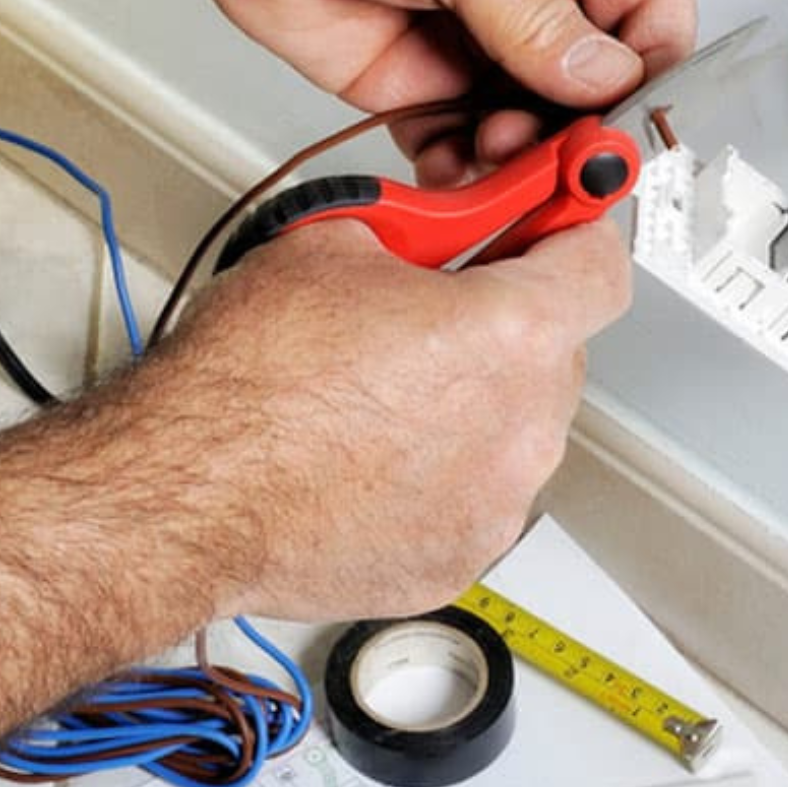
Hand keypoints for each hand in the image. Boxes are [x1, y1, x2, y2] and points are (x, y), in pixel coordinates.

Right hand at [126, 212, 630, 621]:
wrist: (187, 493)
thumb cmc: (244, 382)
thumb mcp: (332, 242)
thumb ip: (421, 234)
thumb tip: (436, 231)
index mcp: (509, 334)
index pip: (600, 266)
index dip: (574, 233)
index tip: (556, 227)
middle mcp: (522, 427)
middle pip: (555, 352)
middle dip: (504, 323)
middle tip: (428, 311)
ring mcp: (494, 504)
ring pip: (514, 429)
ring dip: (470, 402)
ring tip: (378, 392)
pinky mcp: (456, 559)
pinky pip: (472, 496)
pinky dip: (438, 473)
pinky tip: (367, 455)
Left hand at [184, 0, 696, 184]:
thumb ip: (535, 15)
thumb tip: (603, 78)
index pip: (651, 10)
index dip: (651, 70)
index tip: (627, 120)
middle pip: (592, 84)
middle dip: (578, 128)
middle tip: (554, 154)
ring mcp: (472, 36)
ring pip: (528, 124)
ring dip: (520, 157)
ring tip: (493, 157)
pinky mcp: (413, 77)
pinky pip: (457, 143)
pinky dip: (460, 170)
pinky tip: (451, 172)